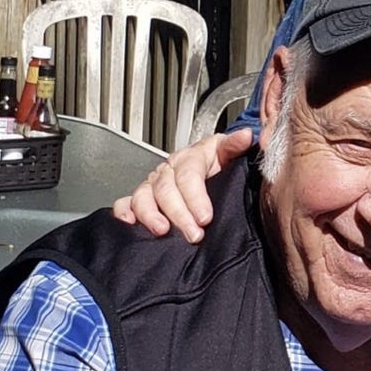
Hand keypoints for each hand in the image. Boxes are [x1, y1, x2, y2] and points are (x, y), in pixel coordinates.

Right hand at [112, 128, 253, 241]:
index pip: (189, 175)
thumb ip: (235, 146)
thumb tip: (246, 136)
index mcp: (191, 157)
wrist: (210, 168)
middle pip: (166, 189)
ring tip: (162, 231)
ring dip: (150, 215)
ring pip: (144, 196)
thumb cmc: (219, 163)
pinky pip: (125, 202)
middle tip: (193, 234)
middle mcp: (169, 169)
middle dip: (179, 214)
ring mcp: (153, 183)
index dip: (196, 197)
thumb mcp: (229, 153)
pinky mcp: (142, 196)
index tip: (205, 217)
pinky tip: (130, 222)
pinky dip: (124, 211)